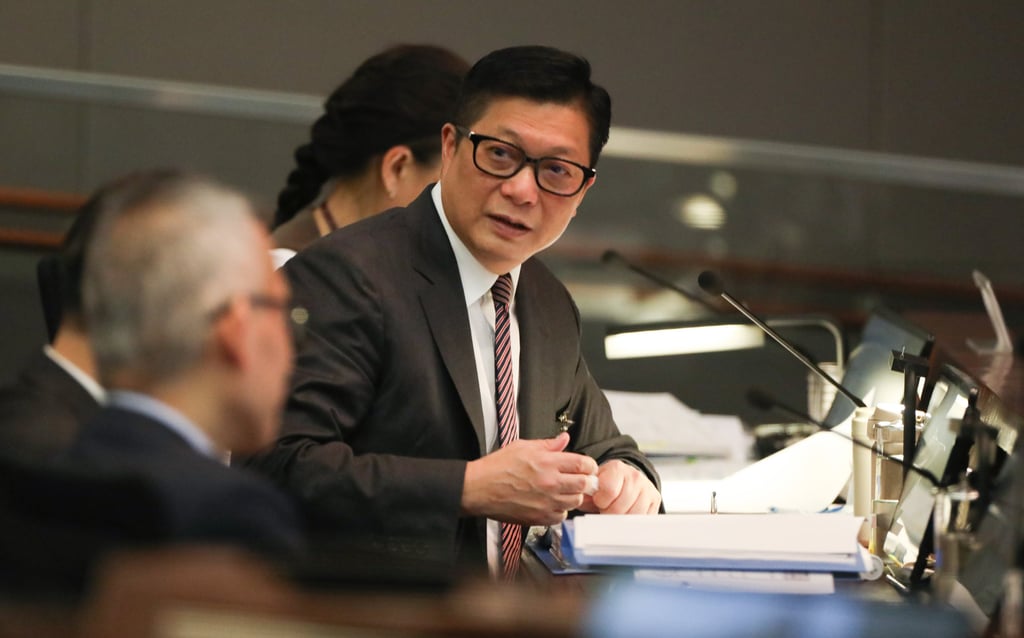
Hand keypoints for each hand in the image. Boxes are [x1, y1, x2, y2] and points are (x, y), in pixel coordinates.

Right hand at [461, 432, 598, 525]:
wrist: (479, 488)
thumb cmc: (497, 467)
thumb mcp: (523, 446)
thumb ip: (548, 444)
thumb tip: (564, 439)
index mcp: (547, 462)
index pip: (583, 464)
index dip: (589, 465)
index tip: (586, 467)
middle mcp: (550, 483)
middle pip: (585, 485)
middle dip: (585, 481)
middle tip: (580, 480)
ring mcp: (546, 502)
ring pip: (575, 502)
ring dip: (573, 496)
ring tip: (563, 491)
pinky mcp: (539, 518)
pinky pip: (561, 516)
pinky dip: (560, 510)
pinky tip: (551, 503)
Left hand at [578, 460, 660, 514]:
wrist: (627, 478)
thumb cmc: (608, 483)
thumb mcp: (595, 482)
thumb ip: (586, 492)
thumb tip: (580, 501)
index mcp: (617, 468)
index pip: (609, 491)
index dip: (600, 501)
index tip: (598, 501)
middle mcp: (635, 476)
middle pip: (620, 507)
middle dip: (609, 512)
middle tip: (606, 508)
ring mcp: (647, 488)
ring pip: (632, 515)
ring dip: (621, 519)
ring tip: (616, 511)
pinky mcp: (655, 500)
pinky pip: (642, 518)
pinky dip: (632, 521)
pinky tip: (626, 514)